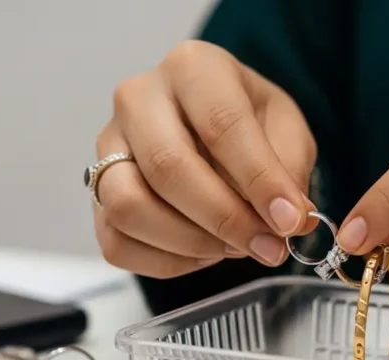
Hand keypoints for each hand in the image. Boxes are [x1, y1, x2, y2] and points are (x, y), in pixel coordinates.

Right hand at [93, 40, 315, 277]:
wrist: (213, 127)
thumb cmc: (250, 124)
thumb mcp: (286, 132)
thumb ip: (290, 172)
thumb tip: (293, 222)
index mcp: (193, 68)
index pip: (221, 124)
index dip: (258, 180)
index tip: (289, 221)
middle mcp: (138, 99)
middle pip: (168, 167)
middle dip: (225, 219)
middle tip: (267, 246)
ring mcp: (108, 146)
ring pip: (129, 206)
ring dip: (190, 243)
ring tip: (233, 247)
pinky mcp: (96, 192)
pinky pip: (117, 243)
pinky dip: (166, 262)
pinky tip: (202, 253)